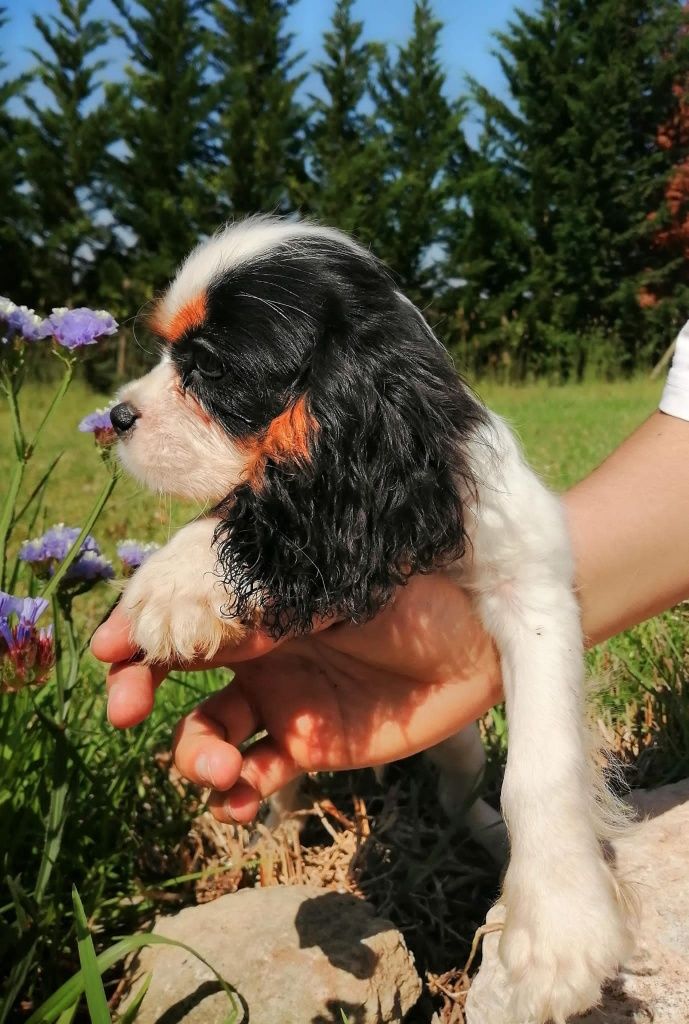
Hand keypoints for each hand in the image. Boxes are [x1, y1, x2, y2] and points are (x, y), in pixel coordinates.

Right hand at [91, 572, 501, 823]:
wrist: (483, 638)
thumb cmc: (412, 589)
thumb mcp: (327, 586)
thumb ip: (254, 605)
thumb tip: (175, 626)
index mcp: (254, 595)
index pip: (178, 612)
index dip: (136, 631)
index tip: (109, 654)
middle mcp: (257, 648)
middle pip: (174, 674)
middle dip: (139, 692)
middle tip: (128, 712)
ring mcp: (281, 699)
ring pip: (206, 733)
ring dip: (195, 756)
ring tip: (220, 769)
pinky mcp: (311, 744)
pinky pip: (255, 775)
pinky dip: (236, 794)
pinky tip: (240, 798)